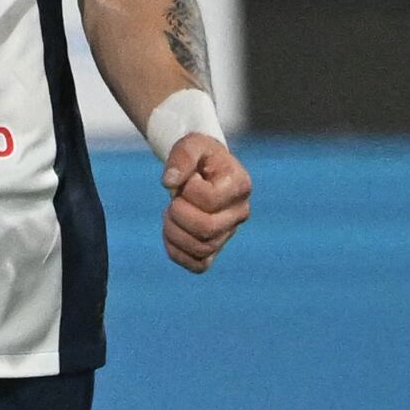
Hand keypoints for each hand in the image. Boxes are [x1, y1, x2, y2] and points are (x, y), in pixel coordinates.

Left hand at [159, 133, 251, 273]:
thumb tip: (169, 183)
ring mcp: (228, 233)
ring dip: (174, 232)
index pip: (208, 200)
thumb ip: (181, 157)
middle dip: (178, 214)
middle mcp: (240, 213)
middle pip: (206, 229)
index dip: (188, 190)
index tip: (189, 179)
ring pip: (201, 249)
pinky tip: (170, 233)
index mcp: (240, 185)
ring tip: (170, 213)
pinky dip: (177, 253)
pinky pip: (198, 265)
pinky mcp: (215, 247)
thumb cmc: (199, 155)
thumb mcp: (191, 144)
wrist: (204, 168)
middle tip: (174, 200)